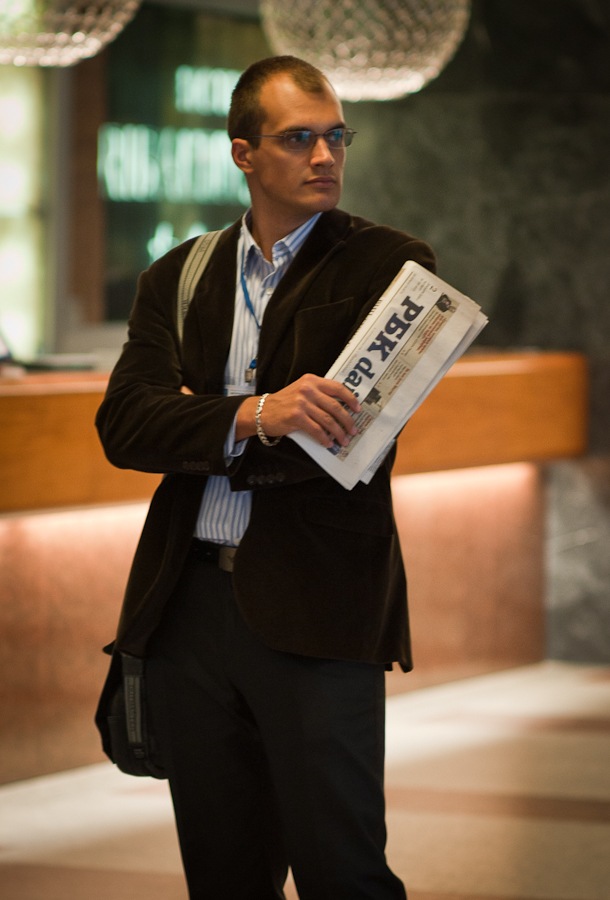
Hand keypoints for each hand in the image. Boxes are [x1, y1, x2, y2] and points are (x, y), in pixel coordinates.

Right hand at [236, 374, 360, 447]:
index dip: (350, 399)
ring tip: (343, 440)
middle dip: (347, 421)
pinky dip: (324, 438)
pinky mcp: (296, 417)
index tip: (358, 409)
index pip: (337, 387)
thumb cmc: (284, 403)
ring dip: (338, 432)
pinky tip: (328, 443)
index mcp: (311, 380)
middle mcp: (307, 389)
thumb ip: (318, 394)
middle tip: (353, 430)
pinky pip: (316, 430)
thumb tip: (341, 408)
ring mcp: (301, 403)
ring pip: (328, 420)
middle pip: (335, 406)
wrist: (262, 411)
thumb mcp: (301, 390)